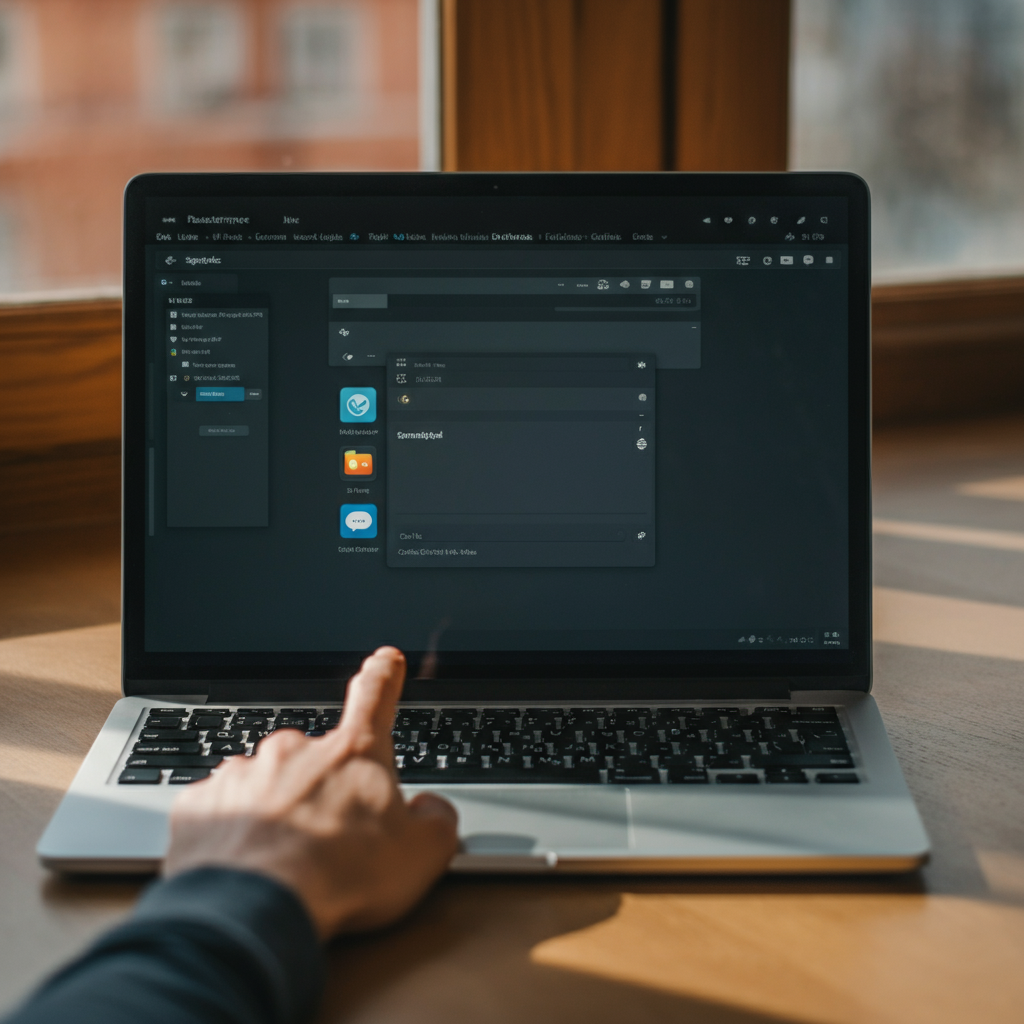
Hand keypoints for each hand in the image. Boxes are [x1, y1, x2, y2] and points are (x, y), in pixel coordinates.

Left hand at [163, 647, 458, 939]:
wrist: (253, 910)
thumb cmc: (340, 877)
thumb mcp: (422, 855)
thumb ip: (437, 821)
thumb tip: (431, 810)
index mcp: (352, 753)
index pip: (375, 698)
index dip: (383, 677)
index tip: (385, 661)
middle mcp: (294, 750)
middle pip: (315, 759)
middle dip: (322, 790)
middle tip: (329, 842)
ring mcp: (243, 774)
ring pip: (266, 784)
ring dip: (276, 813)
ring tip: (285, 866)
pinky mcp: (200, 805)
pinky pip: (222, 811)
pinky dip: (234, 834)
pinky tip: (246, 868)